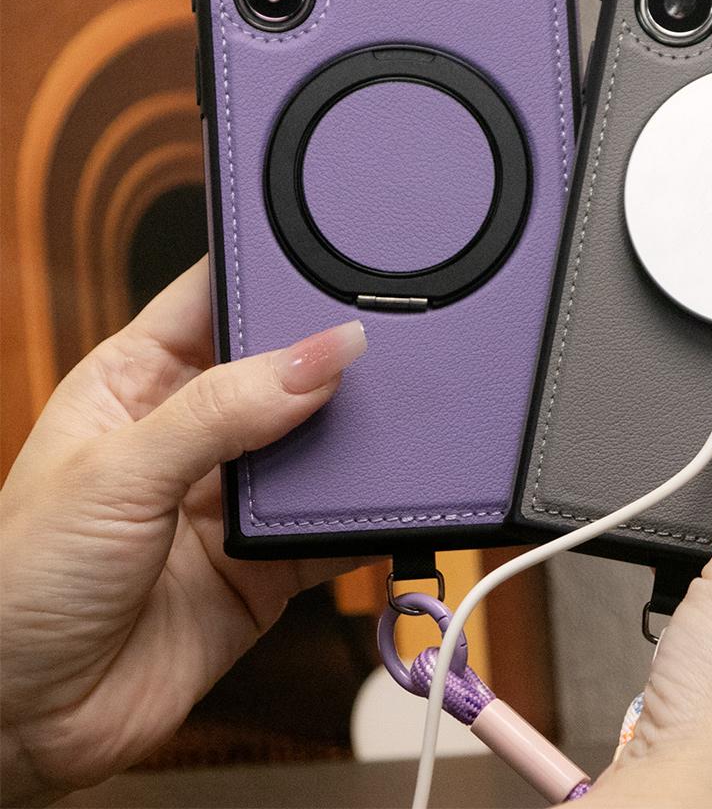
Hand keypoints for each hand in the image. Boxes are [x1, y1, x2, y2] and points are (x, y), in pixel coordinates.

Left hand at [0, 258, 366, 804]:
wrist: (21, 725)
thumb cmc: (18, 584)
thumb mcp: (117, 473)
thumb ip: (225, 409)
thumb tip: (325, 352)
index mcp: (140, 378)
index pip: (217, 296)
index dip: (272, 271)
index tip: (338, 252)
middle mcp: (196, 428)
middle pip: (286, 365)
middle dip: (335, 354)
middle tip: (391, 339)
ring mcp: (234, 494)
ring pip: (321, 442)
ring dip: (359, 434)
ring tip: (406, 412)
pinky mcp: (269, 559)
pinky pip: (334, 524)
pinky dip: (368, 513)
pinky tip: (395, 494)